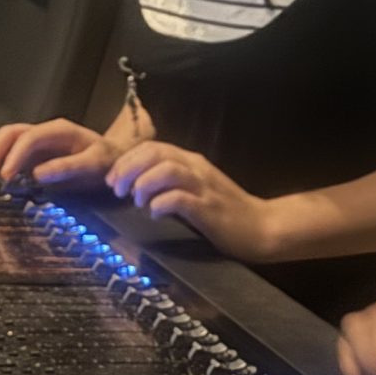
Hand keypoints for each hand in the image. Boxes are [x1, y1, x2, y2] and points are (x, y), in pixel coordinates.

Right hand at [0, 118, 115, 186]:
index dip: (14, 155)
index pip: (29, 137)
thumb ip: (67, 168)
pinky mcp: (33, 152)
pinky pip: (9, 148)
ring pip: (6, 137)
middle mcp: (45, 132)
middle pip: (12, 133)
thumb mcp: (94, 164)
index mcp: (59, 130)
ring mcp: (37, 140)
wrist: (115, 157)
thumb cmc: (106, 161)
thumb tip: (37, 175)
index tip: (5, 175)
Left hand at [102, 140, 277, 259]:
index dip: (126, 160)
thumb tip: (137, 184)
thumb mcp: (196, 188)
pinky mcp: (209, 208)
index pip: (152, 147)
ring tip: (137, 201)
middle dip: (128, 169)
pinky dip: (160, 203)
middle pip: (155, 153)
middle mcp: (197, 168)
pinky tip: (155, 214)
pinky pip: (179, 198)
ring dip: (144, 183)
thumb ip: (172, 182)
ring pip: (166, 169)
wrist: (262, 227)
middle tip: (118, 190)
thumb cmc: (226, 211)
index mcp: (191, 161)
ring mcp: (204, 186)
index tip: (113, 180)